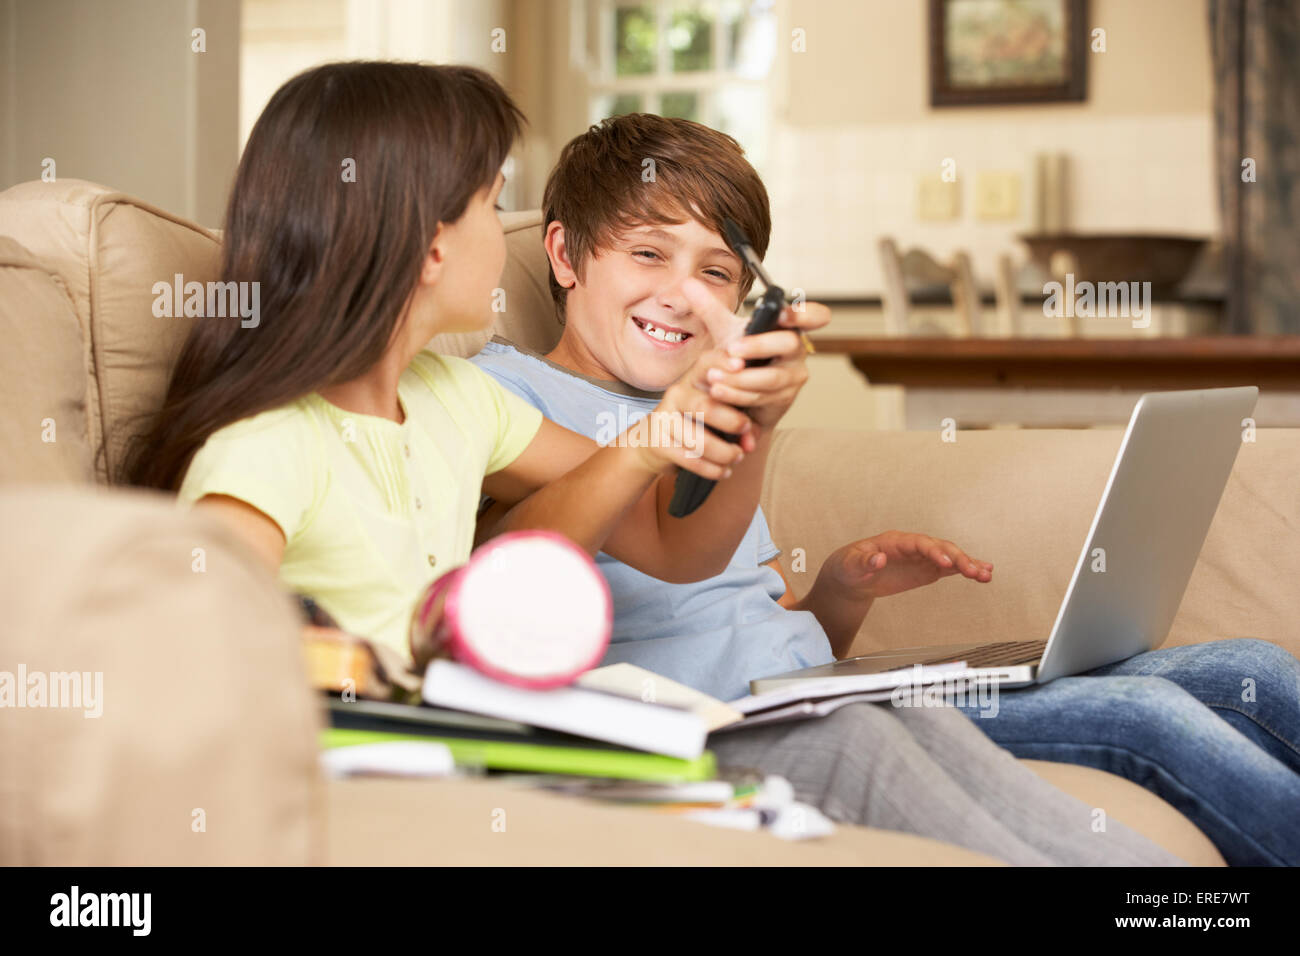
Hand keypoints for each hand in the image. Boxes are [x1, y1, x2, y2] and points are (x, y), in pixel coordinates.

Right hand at [626, 336, 758, 480]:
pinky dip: (712, 469)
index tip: (741, 366)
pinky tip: (724, 471)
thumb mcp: (717, 413)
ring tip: (738, 457)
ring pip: (698, 440)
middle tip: (746, 429)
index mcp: (693, 379)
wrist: (652, 442)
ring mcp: (665, 419)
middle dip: (730, 420)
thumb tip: (751, 443)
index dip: (723, 362)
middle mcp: (676, 394)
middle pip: (704, 406)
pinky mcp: (659, 443)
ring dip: (724, 452)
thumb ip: (741, 422)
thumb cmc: (695, 423)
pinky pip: (690, 459)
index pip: (706, 363)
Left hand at [686, 280, 830, 429]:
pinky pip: (762, 396)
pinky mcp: (784, 399)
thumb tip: (687, 283)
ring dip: (741, 377)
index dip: (805, 314)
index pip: (815, 316)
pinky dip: (737, 394)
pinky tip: (718, 391)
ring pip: (772, 377)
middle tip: (732, 349)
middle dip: (759, 346)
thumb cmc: (738, 356)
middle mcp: (797, 350)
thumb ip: (708, 307)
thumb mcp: (723, 330)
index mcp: (788, 327)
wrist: (736, 393)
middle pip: (789, 344)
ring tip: (713, 375)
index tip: (783, 314)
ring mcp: (793, 376)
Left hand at [822, 531, 993, 599]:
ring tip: (986, 575)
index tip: (945, 564)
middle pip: (940, 548)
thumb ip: (864, 562)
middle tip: (974, 572)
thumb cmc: (849, 566)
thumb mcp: (850, 565)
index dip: (934, 552)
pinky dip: (966, 570)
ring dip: (968, 564)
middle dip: (958, 559)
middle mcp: (913, 546)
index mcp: (895, 541)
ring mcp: (922, 557)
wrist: (852, 576)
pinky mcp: (927, 569)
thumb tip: (878, 560)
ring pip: (950, 557)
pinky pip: (950, 568)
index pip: (920, 543)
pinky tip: (983, 573)